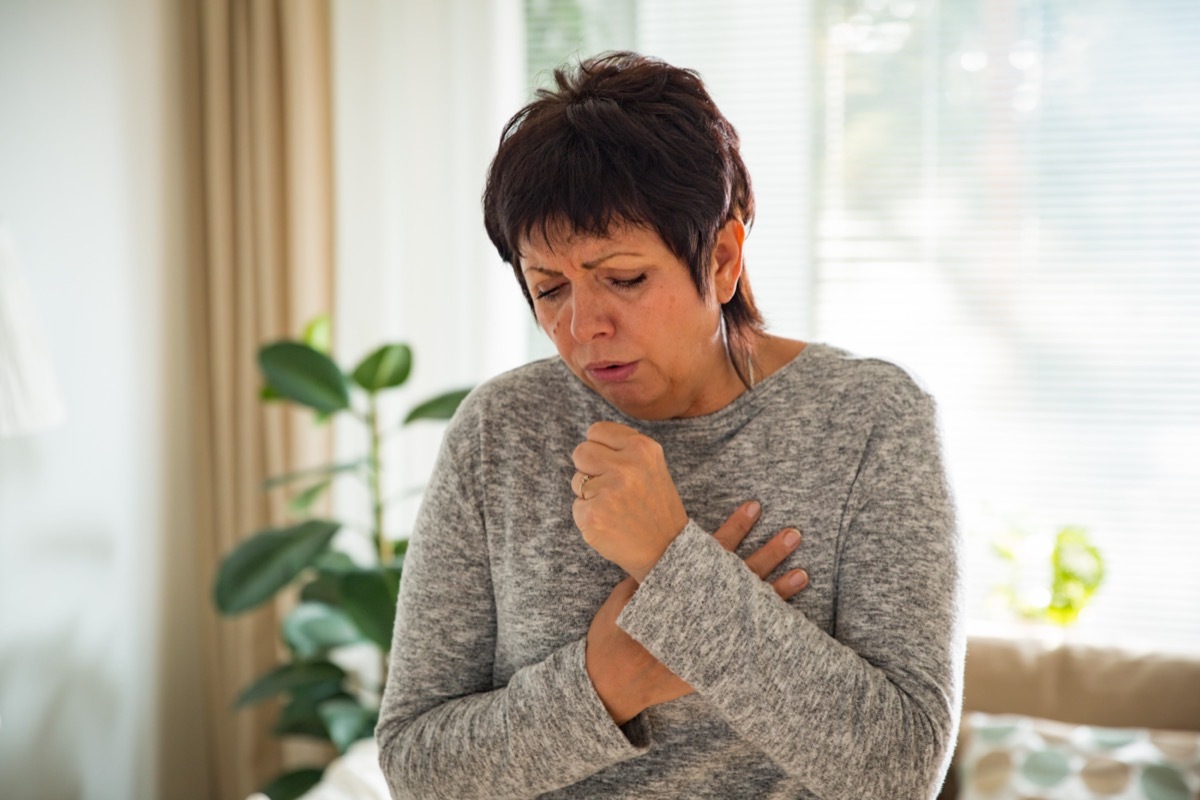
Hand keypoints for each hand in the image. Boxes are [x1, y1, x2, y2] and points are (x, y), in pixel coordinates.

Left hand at [571, 421, 687, 580]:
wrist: (667, 550)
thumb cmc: (655, 507)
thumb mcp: (651, 467)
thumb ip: (624, 450)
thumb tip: (589, 441)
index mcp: (642, 448)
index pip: (597, 430)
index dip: (598, 448)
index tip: (608, 463)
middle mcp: (626, 466)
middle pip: (581, 451)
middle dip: (588, 469)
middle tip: (609, 488)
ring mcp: (608, 491)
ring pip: (577, 481)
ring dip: (589, 494)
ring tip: (615, 507)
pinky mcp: (593, 515)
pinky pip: (576, 507)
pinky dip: (588, 517)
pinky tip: (610, 523)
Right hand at [585, 500, 808, 723]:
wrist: (612, 681)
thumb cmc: (614, 634)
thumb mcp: (629, 593)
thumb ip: (653, 571)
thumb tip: (670, 548)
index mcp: (680, 588)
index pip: (714, 550)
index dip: (735, 527)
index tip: (754, 507)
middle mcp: (702, 612)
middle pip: (743, 577)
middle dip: (770, 554)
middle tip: (794, 534)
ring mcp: (712, 639)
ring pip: (754, 610)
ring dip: (780, 590)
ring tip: (804, 573)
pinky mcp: (716, 663)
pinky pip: (749, 645)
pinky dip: (769, 631)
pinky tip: (789, 621)